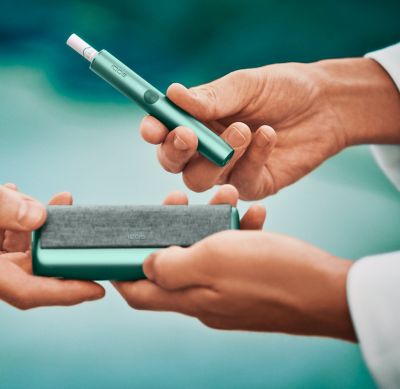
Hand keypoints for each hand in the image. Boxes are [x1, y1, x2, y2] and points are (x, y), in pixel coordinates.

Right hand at [0, 184, 104, 309]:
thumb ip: (3, 209)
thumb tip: (39, 217)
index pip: (29, 292)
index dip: (65, 293)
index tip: (98, 290)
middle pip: (35, 269)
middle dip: (66, 248)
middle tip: (93, 237)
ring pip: (26, 246)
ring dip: (45, 222)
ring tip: (61, 199)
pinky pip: (11, 234)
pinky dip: (22, 217)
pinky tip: (20, 194)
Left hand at [114, 186, 354, 340]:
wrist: (329, 291)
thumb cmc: (272, 273)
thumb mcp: (214, 259)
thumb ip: (173, 264)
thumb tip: (147, 264)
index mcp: (192, 297)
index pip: (140, 293)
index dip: (122, 272)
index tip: (119, 245)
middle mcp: (207, 299)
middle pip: (173, 265)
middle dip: (171, 230)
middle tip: (176, 201)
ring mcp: (230, 292)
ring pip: (207, 253)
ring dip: (210, 224)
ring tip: (227, 198)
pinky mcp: (252, 283)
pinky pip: (236, 256)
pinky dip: (238, 233)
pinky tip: (253, 214)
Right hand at [140, 58, 399, 199]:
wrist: (325, 106)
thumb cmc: (282, 89)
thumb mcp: (245, 86)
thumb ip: (210, 97)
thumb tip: (172, 94)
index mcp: (198, 120)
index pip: (164, 131)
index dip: (154, 132)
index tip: (151, 129)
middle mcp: (206, 148)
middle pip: (174, 163)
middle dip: (176, 152)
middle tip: (188, 136)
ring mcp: (228, 170)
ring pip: (201, 179)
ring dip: (219, 155)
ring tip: (244, 129)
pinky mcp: (252, 184)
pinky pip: (240, 181)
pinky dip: (253, 158)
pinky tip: (269, 135)